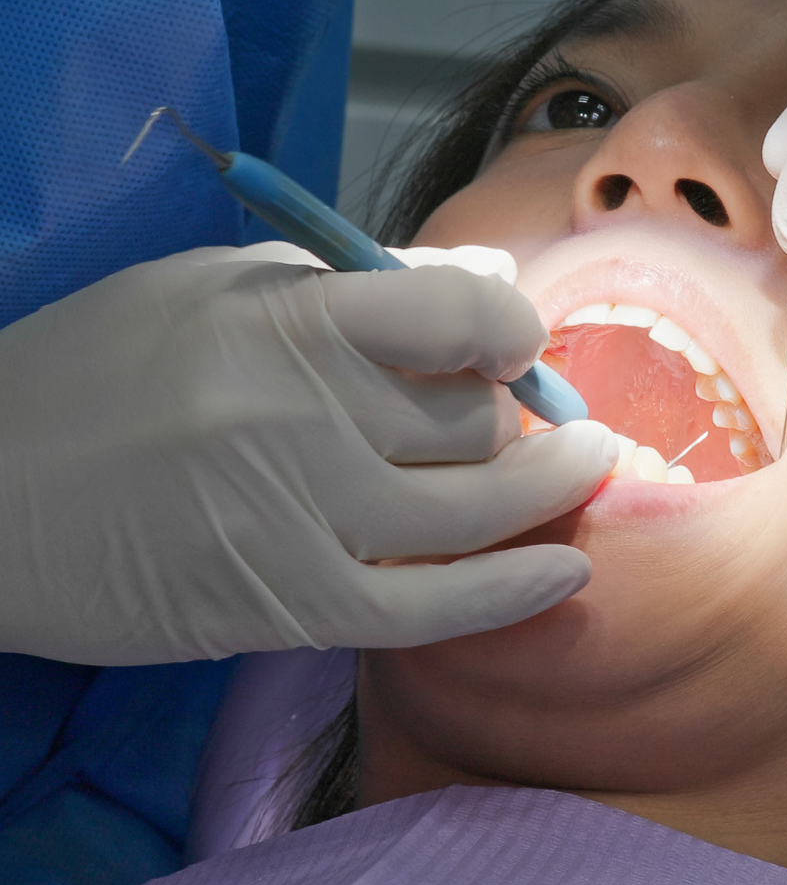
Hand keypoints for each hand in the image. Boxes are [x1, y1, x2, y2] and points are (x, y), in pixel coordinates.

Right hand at [0, 242, 614, 663]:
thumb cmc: (101, 365)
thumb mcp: (218, 285)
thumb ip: (358, 281)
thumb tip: (485, 276)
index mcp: (286, 319)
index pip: (454, 309)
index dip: (510, 319)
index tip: (514, 336)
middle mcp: (305, 416)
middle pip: (472, 414)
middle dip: (517, 407)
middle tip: (525, 407)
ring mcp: (302, 517)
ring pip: (474, 507)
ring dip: (550, 487)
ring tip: (587, 464)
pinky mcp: (289, 604)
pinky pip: (431, 607)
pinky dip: (512, 591)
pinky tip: (566, 567)